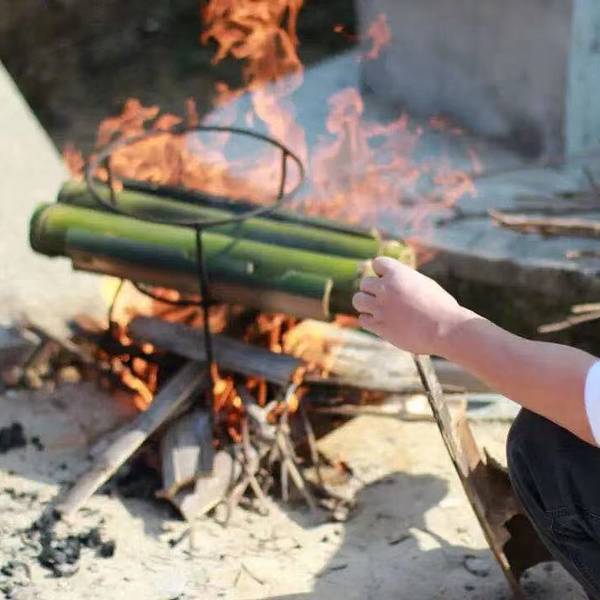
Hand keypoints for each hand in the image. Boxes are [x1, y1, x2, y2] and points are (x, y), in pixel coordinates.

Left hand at [352, 257, 469, 355]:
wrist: (446, 329)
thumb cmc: (441, 307)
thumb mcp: (424, 284)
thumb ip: (403, 281)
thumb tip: (390, 280)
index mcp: (398, 273)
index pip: (377, 263)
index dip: (383, 272)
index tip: (392, 282)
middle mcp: (385, 288)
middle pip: (364, 283)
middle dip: (374, 290)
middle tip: (388, 299)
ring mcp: (380, 308)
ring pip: (358, 300)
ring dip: (367, 304)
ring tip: (381, 310)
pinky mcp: (379, 326)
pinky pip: (363, 319)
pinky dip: (370, 320)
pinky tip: (383, 322)